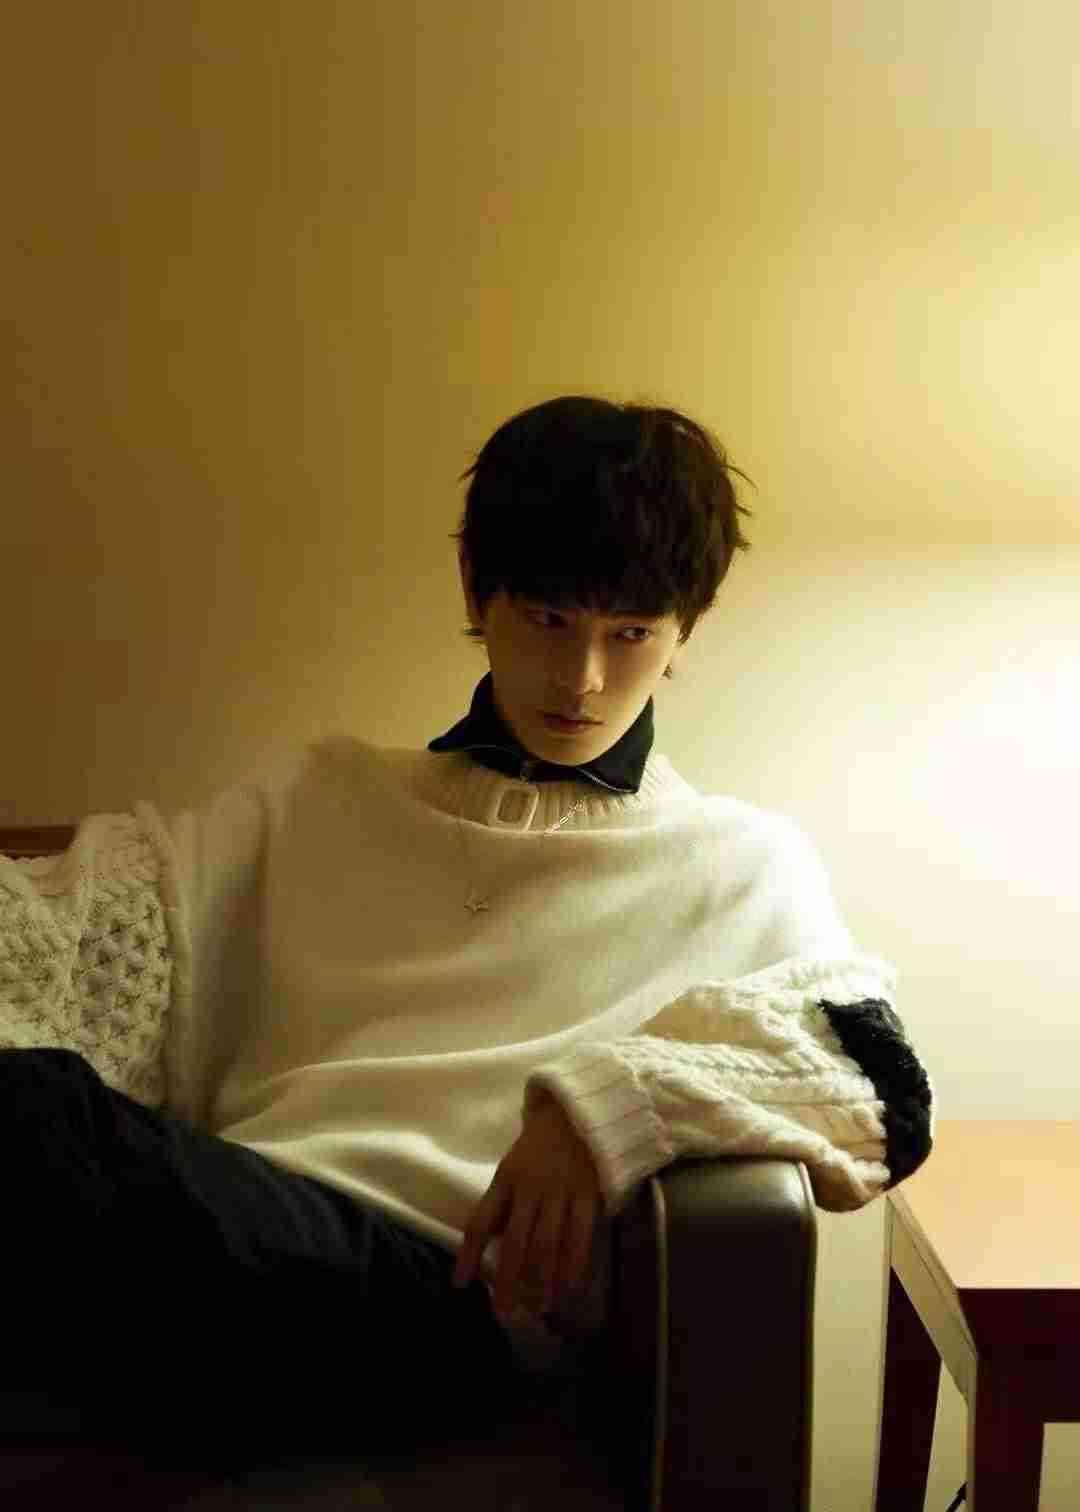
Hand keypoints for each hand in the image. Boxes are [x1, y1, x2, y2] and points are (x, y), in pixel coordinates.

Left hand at [453, 1096, 600, 1318]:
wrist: (579, 1110)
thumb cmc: (541, 1145)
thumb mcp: (513, 1166)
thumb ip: (504, 1202)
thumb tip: (491, 1242)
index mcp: (506, 1179)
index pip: (481, 1221)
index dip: (470, 1254)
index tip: (460, 1284)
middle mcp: (530, 1188)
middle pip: (516, 1242)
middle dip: (509, 1281)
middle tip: (505, 1313)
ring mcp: (561, 1191)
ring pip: (548, 1244)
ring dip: (542, 1281)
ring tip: (539, 1309)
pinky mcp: (588, 1194)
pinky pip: (581, 1235)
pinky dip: (575, 1265)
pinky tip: (570, 1288)